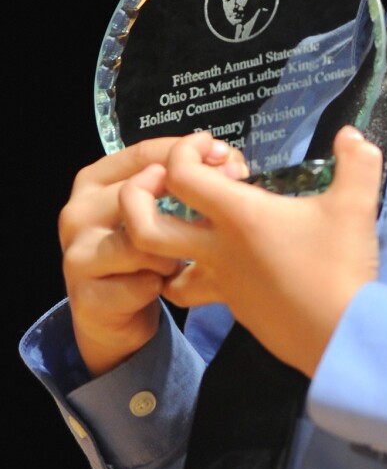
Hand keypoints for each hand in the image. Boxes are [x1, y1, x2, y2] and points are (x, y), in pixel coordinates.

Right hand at [59, 137, 246, 376]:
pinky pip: (142, 284)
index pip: (144, 153)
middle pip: (139, 194)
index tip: (227, 159)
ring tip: (177, 261)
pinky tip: (161, 286)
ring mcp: (76, 255)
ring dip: (171, 252)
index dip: (190, 153)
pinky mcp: (86, 298)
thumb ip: (184, 176)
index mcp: (94, 180)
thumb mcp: (157, 206)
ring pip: (141, 240)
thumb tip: (228, 160)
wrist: (113, 316)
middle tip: (219, 211)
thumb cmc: (140, 252)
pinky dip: (160, 286)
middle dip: (188, 200)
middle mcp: (78, 212)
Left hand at [119, 126, 382, 376]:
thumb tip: (352, 134)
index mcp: (239, 215)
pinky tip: (213, 258)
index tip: (212, 145)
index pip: (182, 175)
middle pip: (143, 226)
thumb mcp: (356, 204)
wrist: (342, 336)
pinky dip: (188, 270)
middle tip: (163, 178)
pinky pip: (191, 288)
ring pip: (160, 265)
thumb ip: (357, 161)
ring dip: (156, 241)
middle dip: (136, 195)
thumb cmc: (341, 266)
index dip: (184, 151)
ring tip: (181, 219)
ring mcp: (220, 282)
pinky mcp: (232, 305)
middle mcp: (218, 248)